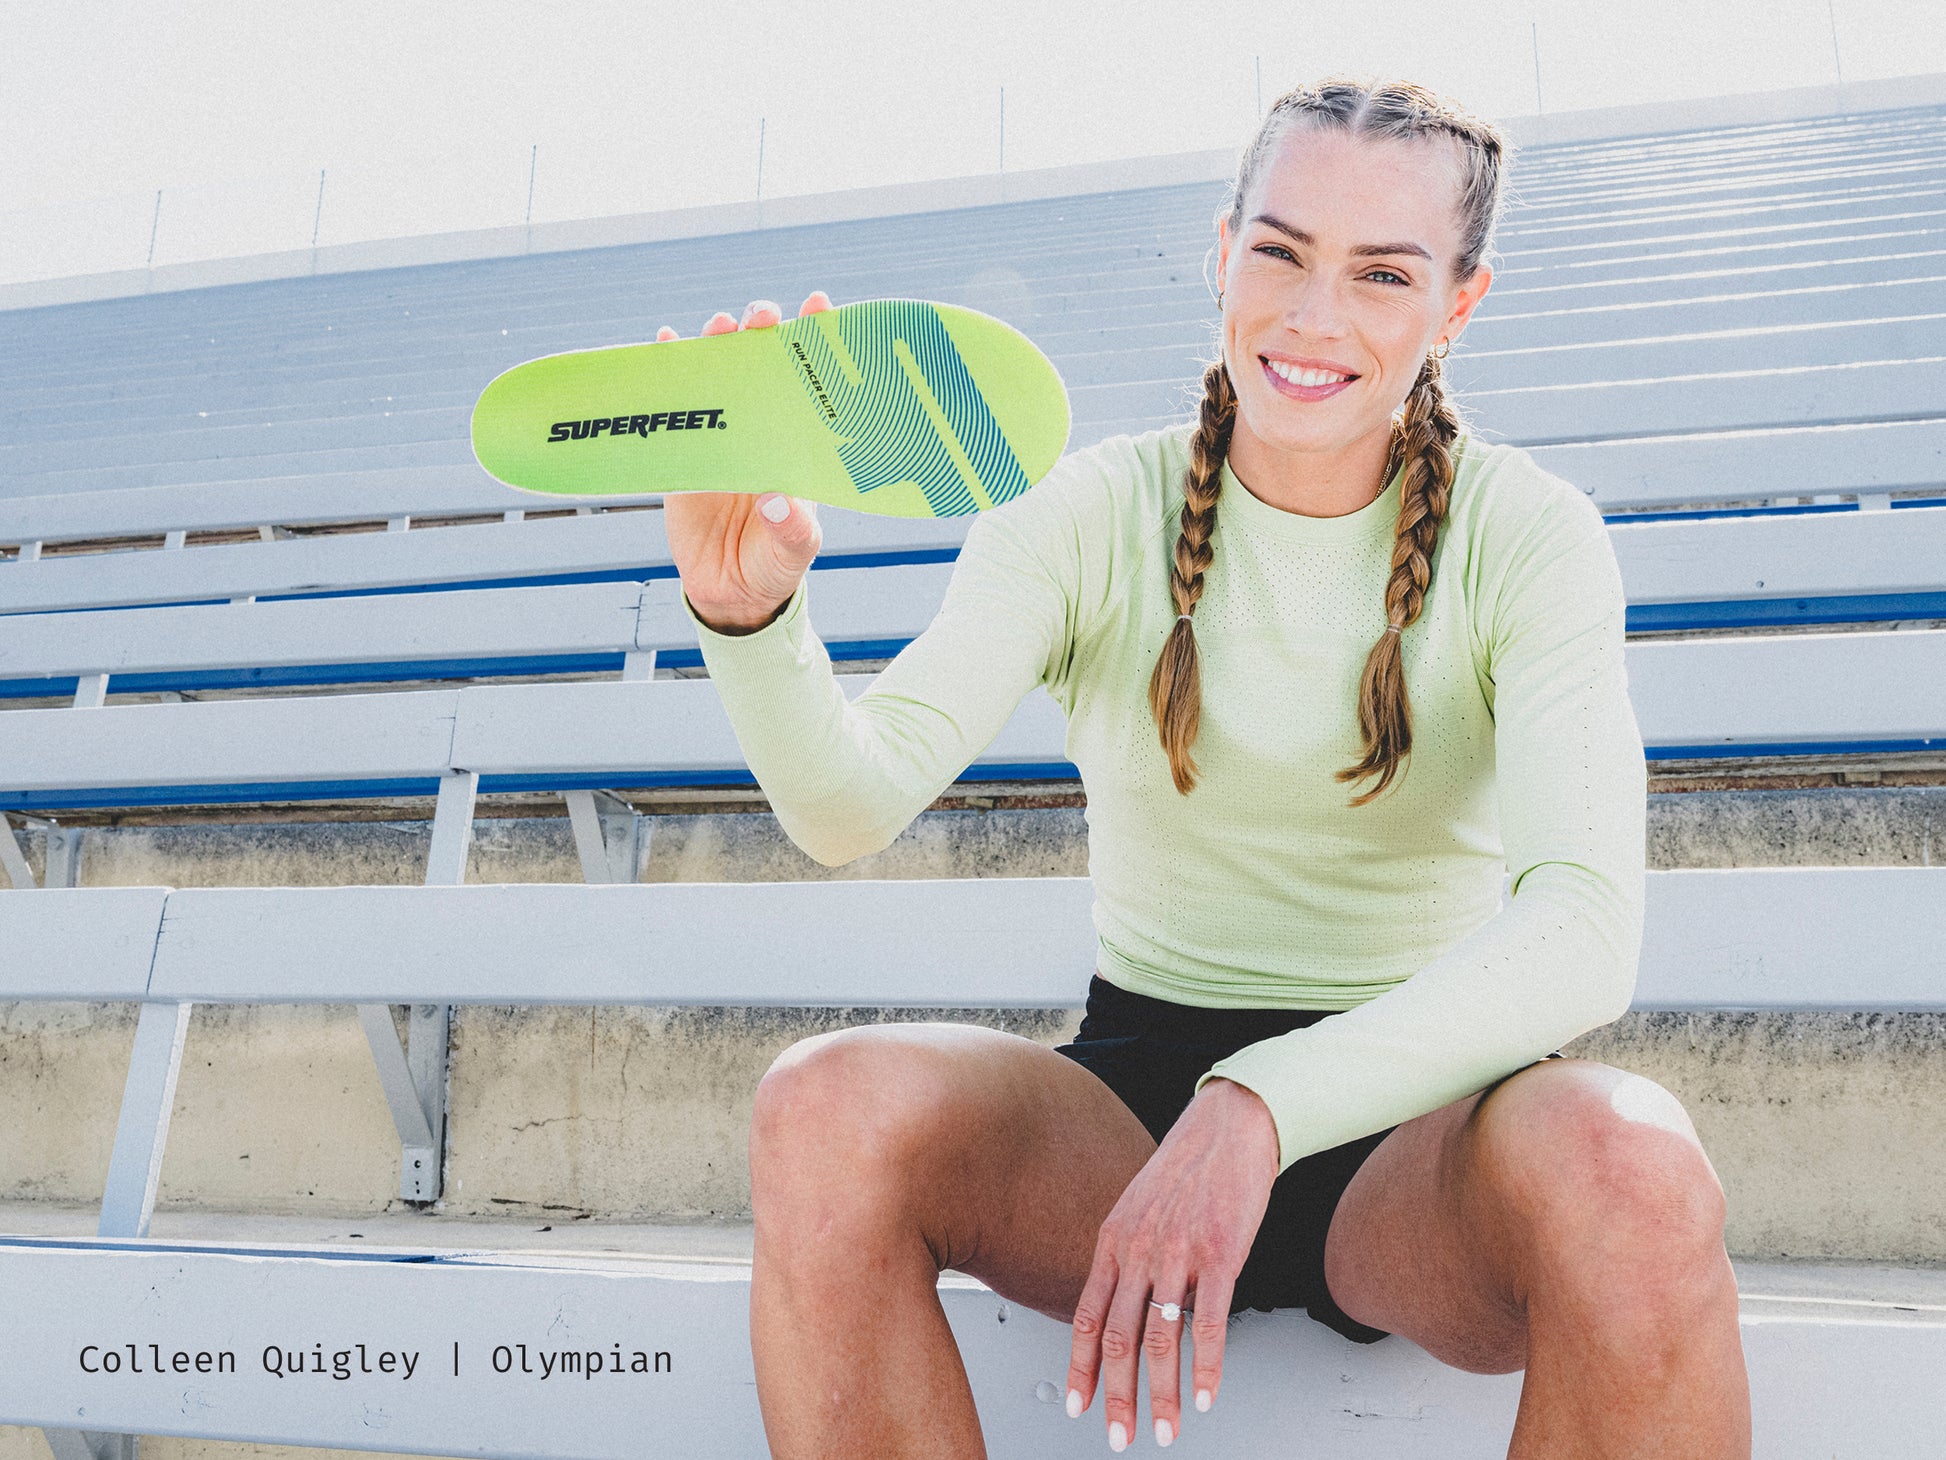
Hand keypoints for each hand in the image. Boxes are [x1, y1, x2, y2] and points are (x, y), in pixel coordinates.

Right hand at [659, 291, 833, 634]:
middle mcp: (763, 429)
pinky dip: (666, 371)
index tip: (819, 306)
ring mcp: (723, 435)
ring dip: (718, 343)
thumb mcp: (794, 552)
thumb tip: (775, 500)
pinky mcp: (685, 451)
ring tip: (719, 326)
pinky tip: (663, 343)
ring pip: (719, 374)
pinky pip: (673, 404)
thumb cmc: (774, 565)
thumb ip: (791, 528)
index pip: (813, 382)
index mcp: (799, 444)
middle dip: (763, 330)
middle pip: (763, 364)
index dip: (817, 340)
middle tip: (761, 316)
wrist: (729, 591)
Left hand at [1066, 1078, 1280, 1450]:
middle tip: (1120, 1435)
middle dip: (1117, 1396)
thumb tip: (1129, 1306)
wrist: (1230, 1126)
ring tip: (1165, 1429)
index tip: (1078, 1404)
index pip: (1085, 1316)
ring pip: (1160, 1339)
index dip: (1080, 1367)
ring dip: (1162, 1394)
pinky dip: (1206, 1367)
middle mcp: (1138, 1249)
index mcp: (1114, 1240)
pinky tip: (1205, 1395)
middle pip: (1118, 1338)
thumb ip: (1129, 1256)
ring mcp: (1177, 1253)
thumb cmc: (1188, 1167)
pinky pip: (1209, 1323)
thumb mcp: (1140, 1207)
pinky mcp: (1220, 1255)